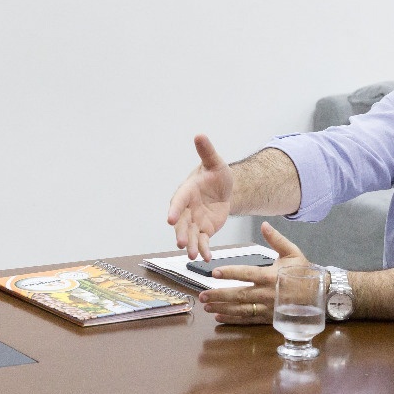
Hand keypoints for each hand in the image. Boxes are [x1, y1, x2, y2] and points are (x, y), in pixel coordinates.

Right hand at [167, 134, 234, 260]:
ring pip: (191, 235)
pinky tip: (207, 258)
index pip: (179, 201)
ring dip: (191, 245)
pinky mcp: (204, 230)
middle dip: (181, 233)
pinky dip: (204, 249)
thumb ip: (207, 152)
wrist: (224, 190)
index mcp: (187, 192)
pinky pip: (202, 241)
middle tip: (181, 243)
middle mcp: (187, 209)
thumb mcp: (215, 163)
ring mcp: (194, 221)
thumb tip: (199, 134)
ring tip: (193, 256)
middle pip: (182, 223)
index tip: (170, 219)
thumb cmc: (216, 175)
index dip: (175, 210)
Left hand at [197, 222, 312, 324]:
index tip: (215, 272)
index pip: (247, 274)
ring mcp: (268, 308)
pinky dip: (233, 319)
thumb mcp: (292, 253)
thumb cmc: (304, 273)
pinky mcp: (269, 318)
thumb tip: (264, 225)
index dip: (230, 273)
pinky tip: (219, 317)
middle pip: (239, 295)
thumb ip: (276, 240)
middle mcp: (267, 293)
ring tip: (207, 306)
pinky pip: (248, 319)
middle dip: (219, 295)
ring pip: (241, 309)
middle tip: (203, 295)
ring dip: (222, 308)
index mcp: (271, 276)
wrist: (320, 294)